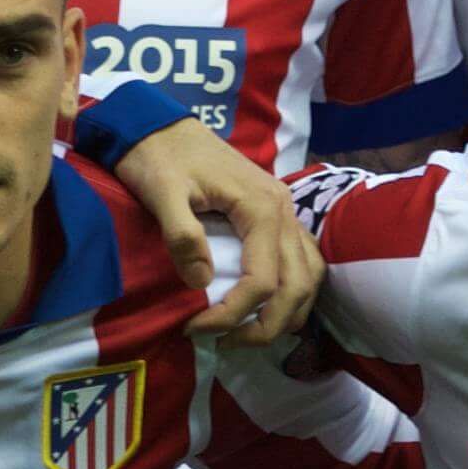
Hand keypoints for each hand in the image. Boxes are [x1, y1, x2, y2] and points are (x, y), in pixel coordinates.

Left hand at [111, 119, 322, 350]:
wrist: (160, 123)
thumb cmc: (158, 155)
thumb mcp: (161, 192)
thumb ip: (182, 236)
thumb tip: (203, 283)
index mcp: (261, 208)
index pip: (261, 281)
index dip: (231, 314)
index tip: (193, 328)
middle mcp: (285, 211)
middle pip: (297, 286)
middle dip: (265, 326)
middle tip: (226, 345)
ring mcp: (286, 212)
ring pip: (309, 277)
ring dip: (287, 313)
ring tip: (248, 334)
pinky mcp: (278, 215)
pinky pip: (302, 261)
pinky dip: (293, 291)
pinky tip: (267, 307)